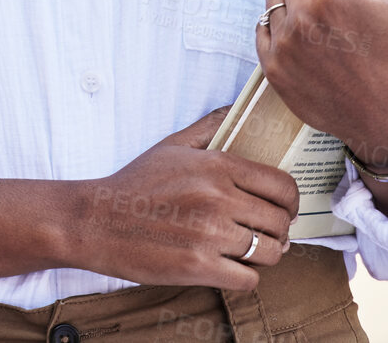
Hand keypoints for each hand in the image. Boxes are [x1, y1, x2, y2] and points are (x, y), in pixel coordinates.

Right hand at [69, 106, 298, 291]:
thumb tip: (236, 109)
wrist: (97, 220)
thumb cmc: (135, 183)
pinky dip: (244, 276)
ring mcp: (210, 234)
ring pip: (270, 252)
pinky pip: (249, 279)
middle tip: (265, 233)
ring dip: (264, 254)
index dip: (291, 201)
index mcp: (216, 166)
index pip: (282, 186)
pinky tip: (228, 267)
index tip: (284, 209)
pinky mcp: (200, 266)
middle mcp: (219, 198)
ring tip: (249, 251)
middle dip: (278, 230)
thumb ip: (209, 126)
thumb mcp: (171, 145)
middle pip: (280, 221)